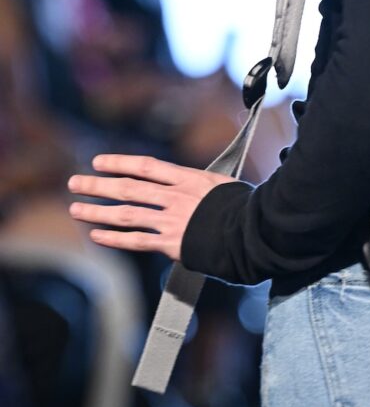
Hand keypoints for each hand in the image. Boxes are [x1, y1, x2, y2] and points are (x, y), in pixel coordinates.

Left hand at [67, 155, 237, 261]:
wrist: (257, 232)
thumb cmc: (247, 208)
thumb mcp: (224, 185)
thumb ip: (201, 185)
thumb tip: (189, 184)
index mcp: (189, 179)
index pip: (146, 167)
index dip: (119, 162)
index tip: (99, 162)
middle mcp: (176, 197)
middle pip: (128, 188)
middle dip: (98, 185)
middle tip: (74, 182)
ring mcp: (173, 221)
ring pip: (126, 214)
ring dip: (97, 211)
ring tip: (75, 209)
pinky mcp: (173, 244)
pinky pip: (136, 241)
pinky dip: (114, 238)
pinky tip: (96, 235)